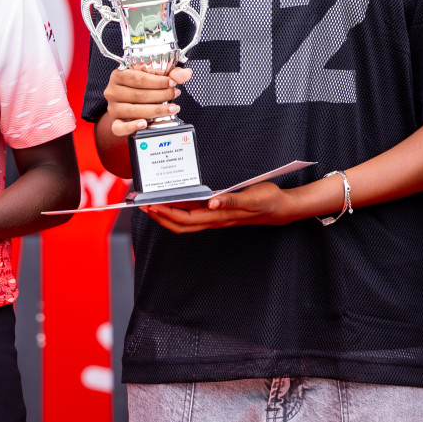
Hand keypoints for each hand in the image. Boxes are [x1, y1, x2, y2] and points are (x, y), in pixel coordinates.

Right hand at [103, 66, 189, 137]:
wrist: (129, 101)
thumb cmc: (142, 87)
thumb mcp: (155, 76)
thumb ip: (171, 74)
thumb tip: (185, 74)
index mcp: (118, 75)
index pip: (138, 78)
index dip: (158, 81)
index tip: (172, 83)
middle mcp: (112, 91)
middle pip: (138, 95)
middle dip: (161, 95)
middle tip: (175, 94)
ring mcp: (113, 108)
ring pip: (134, 111)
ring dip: (156, 111)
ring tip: (172, 108)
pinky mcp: (115, 122)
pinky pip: (119, 127)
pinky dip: (132, 127)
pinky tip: (144, 124)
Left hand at [142, 182, 302, 232]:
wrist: (281, 208)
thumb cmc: (267, 201)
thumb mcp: (251, 197)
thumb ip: (231, 200)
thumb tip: (212, 202)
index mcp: (218, 216)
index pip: (186, 218)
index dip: (166, 213)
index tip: (150, 205)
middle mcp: (214, 219)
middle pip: (180, 223)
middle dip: (159, 216)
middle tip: (142, 205)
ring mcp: (215, 218)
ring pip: (185, 221)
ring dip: (166, 214)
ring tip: (151, 204)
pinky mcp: (218, 213)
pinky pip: (193, 215)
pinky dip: (179, 209)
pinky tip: (173, 201)